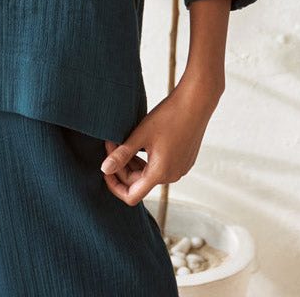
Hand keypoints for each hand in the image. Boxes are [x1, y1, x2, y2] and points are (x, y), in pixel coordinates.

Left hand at [99, 76, 222, 205]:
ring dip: (135, 163)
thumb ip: (122, 155)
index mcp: (159, 173)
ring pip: (150, 174)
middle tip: (113, 143)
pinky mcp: (185, 161)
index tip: (106, 169)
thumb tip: (104, 169)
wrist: (195, 103)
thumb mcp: (140, 135)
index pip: (131, 196)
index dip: (115, 186)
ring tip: (127, 142)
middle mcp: (172, 176)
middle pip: (139, 183)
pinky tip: (143, 142)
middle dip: (123, 166)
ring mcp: (180, 169)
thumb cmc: (168, 117)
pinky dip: (148, 159)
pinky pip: (162, 167)